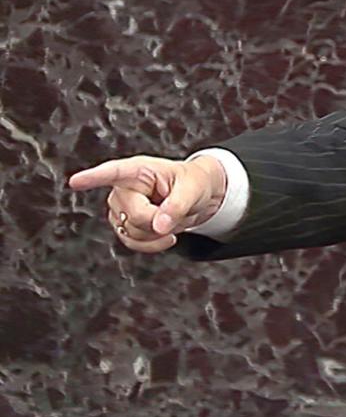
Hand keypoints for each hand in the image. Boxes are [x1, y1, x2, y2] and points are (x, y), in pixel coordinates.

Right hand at [68, 155, 227, 252]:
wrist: (198, 197)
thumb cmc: (194, 183)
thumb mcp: (193, 189)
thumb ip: (176, 206)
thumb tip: (159, 227)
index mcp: (139, 170)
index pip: (114, 173)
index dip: (94, 178)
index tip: (75, 182)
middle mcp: (124, 187)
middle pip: (131, 215)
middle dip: (155, 220)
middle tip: (174, 212)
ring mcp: (120, 207)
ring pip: (129, 231)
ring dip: (154, 234)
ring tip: (170, 220)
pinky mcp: (124, 223)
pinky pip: (130, 242)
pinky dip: (150, 245)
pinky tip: (165, 237)